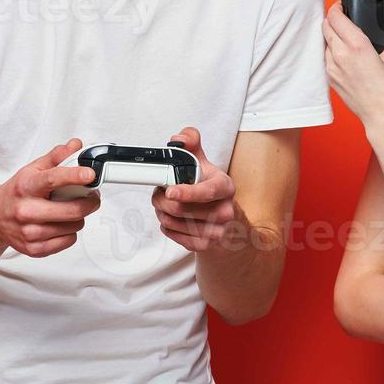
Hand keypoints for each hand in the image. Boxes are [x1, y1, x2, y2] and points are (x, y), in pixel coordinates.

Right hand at [0, 138, 100, 257]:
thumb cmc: (17, 192)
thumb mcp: (33, 170)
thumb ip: (56, 157)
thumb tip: (75, 146)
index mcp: (26, 187)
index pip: (52, 179)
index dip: (74, 176)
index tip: (90, 174)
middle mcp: (26, 210)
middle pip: (72, 210)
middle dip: (90, 202)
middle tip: (92, 196)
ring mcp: (30, 232)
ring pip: (74, 226)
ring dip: (79, 217)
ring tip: (69, 209)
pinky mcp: (35, 249)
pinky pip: (69, 241)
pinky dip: (70, 232)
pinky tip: (60, 224)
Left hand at [152, 127, 239, 251]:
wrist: (226, 221)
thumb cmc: (210, 189)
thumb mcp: (204, 163)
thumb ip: (191, 144)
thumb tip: (178, 138)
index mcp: (225, 186)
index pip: (206, 191)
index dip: (187, 192)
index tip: (169, 191)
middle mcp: (225, 210)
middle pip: (182, 209)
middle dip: (161, 201)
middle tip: (158, 194)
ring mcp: (217, 230)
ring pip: (176, 223)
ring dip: (162, 213)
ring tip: (164, 206)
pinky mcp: (207, 245)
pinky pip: (177, 237)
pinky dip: (167, 227)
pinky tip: (170, 220)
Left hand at [322, 1, 383, 128]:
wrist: (383, 115)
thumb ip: (375, 40)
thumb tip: (366, 33)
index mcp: (356, 46)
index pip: (335, 17)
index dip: (337, 7)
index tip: (341, 5)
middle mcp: (340, 55)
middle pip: (325, 26)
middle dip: (332, 18)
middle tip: (343, 18)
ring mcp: (332, 68)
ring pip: (324, 41)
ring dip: (331, 35)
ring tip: (345, 38)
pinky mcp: (330, 78)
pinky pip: (326, 57)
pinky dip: (331, 50)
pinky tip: (344, 54)